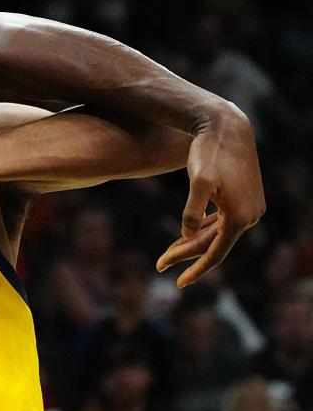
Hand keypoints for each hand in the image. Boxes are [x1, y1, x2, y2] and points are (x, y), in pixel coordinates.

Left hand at [157, 105, 264, 286]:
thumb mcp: (198, 181)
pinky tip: (188, 234)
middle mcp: (251, 216)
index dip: (196, 271)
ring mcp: (251, 207)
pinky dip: (203, 229)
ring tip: (167, 253)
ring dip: (192, 244)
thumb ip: (192, 210)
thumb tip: (186, 236)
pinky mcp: (246, 198)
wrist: (227, 126)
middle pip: (213, 245)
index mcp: (240, 217)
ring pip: (216, 234)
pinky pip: (222, 222)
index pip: (215, 254)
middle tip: (159, 265)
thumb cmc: (209, 151)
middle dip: (185, 255)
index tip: (178, 284)